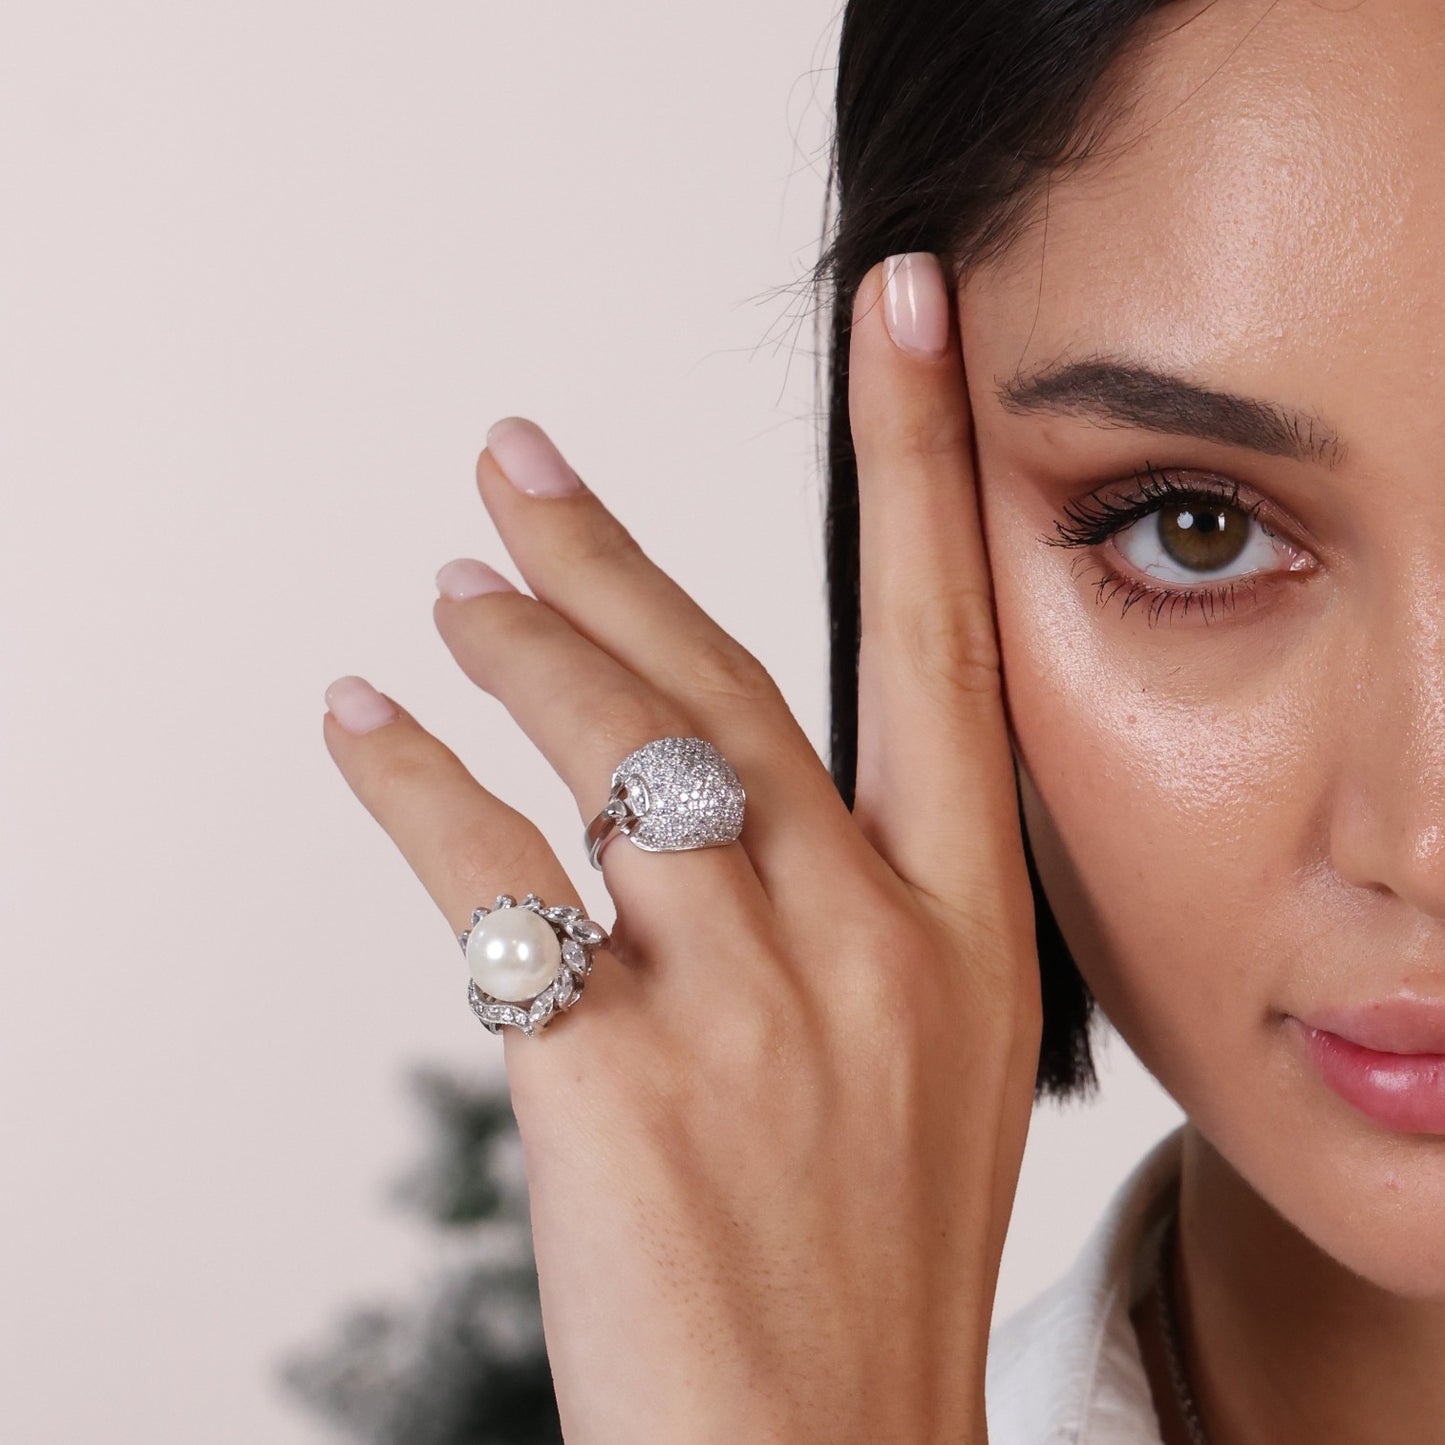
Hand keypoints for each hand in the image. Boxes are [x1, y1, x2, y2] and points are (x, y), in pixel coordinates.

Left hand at [321, 252, 1041, 1444]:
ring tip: (451, 595)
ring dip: (514, 652)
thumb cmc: (870, 1258)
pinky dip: (409, 786)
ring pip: (607, 751)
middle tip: (522, 460)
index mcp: (967, 924)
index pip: (945, 639)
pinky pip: (489, 878)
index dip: (922, 463)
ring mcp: (744, 993)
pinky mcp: (612, 1065)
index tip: (902, 322)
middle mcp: (868, 930)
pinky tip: (363, 728)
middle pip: (726, 673)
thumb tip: (725, 786)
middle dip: (617, 547)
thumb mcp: (928, 1055)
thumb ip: (854, 900)